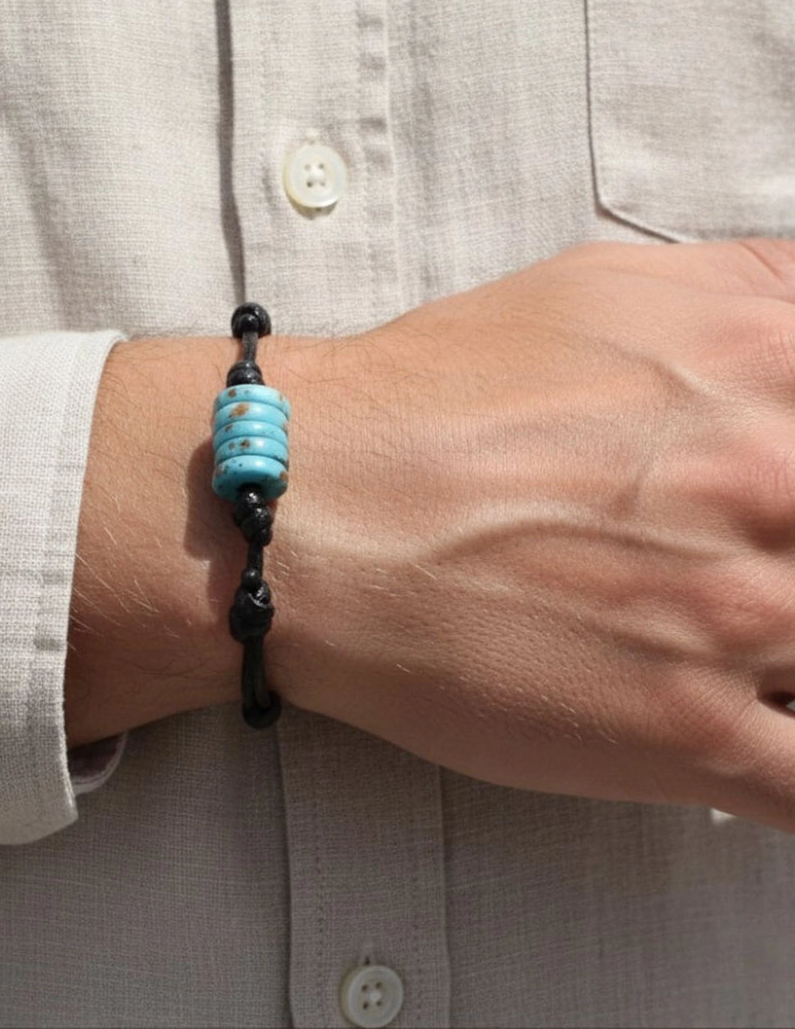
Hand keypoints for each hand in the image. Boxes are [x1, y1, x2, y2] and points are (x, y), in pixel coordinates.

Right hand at [267, 239, 794, 832]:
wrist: (307, 510)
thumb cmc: (426, 402)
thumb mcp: (601, 288)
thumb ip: (747, 293)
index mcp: (769, 360)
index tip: (772, 506)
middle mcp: (778, 484)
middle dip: (784, 555)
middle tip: (723, 567)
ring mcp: (744, 618)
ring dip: (780, 656)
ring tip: (703, 639)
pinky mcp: (687, 735)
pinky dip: (789, 765)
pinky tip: (739, 734)